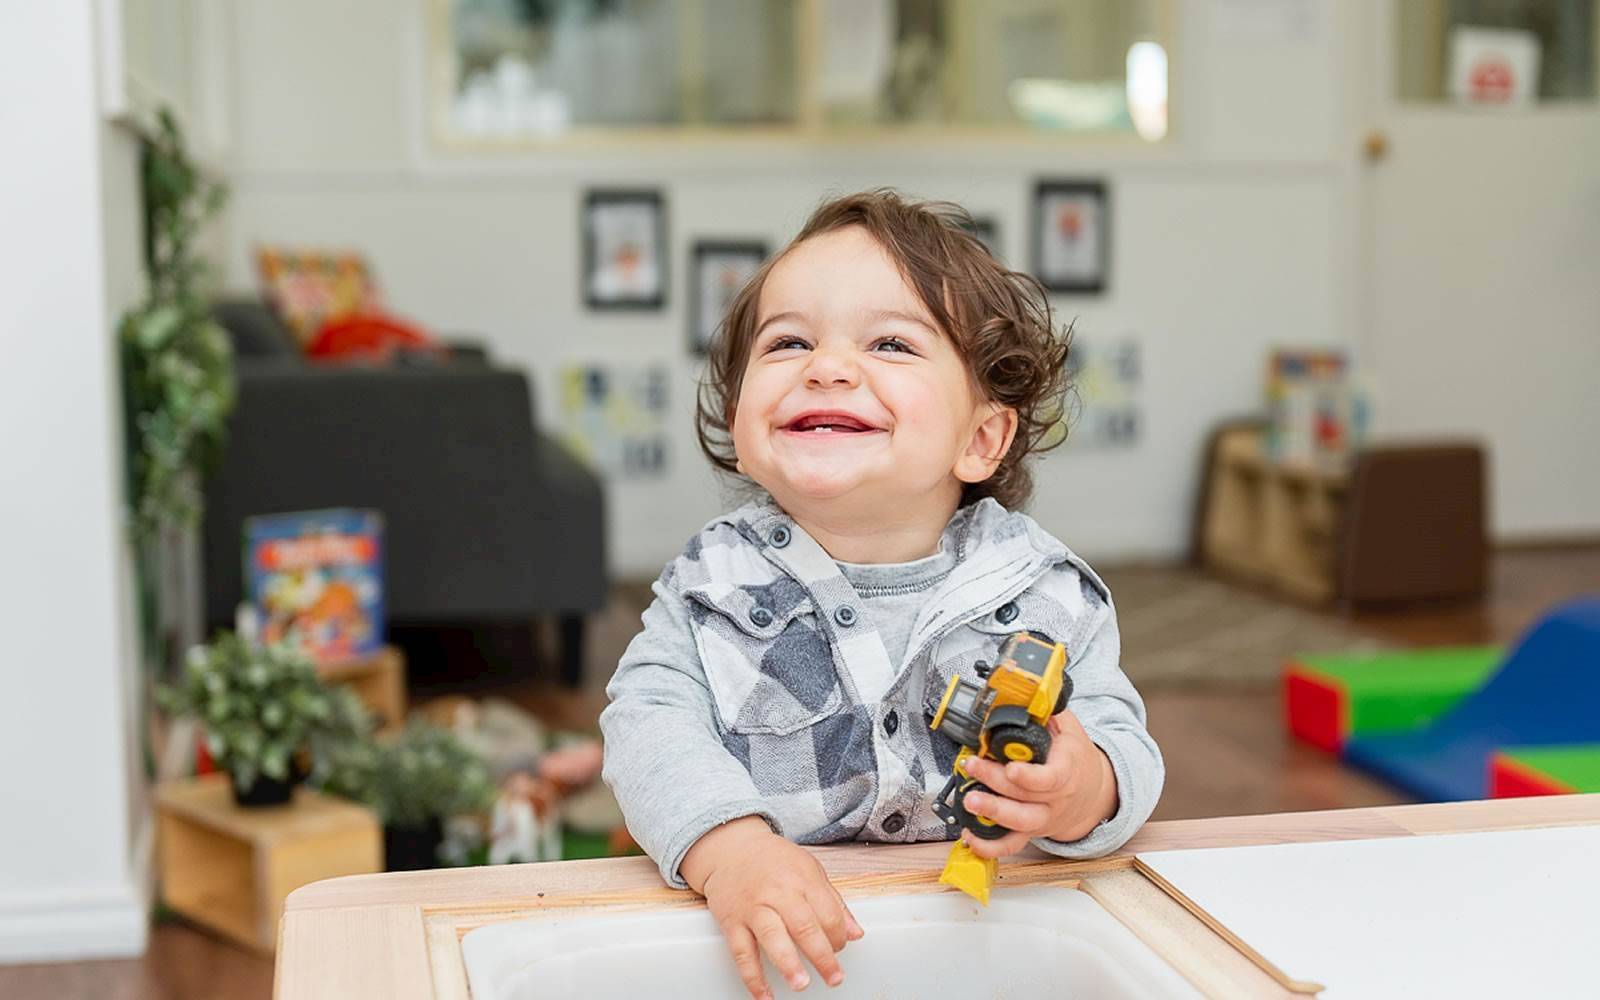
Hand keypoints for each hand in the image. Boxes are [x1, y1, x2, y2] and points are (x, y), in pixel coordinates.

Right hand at [681, 817, 863, 998]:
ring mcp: (753, 907)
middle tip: (834, 977)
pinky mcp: (732, 921)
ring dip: (788, 964)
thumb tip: (855, 933)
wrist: (731, 848)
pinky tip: (764, 995)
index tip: (840, 947)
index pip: (827, 911)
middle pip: (803, 926)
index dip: (838, 934)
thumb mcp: (809, 870)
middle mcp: (777, 892)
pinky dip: (752, 977)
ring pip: (772, 937)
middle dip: (821, 955)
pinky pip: (741, 953)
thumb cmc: (773, 860)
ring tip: (801, 983)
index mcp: (801, 878)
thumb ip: (833, 901)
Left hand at [957, 710, 1117, 858]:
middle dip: (994, 783)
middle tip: (971, 767)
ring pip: (1018, 824)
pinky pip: (1011, 845)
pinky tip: (969, 837)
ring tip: (968, 802)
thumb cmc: (1076, 758)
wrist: (1095, 793)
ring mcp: (1043, 819)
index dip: (1029, 776)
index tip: (1010, 767)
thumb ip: (1046, 713)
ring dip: (991, 814)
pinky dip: (989, 846)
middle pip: (1025, 797)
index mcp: (1066, 772)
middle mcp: (1055, 800)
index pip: (1050, 778)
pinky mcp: (1031, 832)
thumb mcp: (1069, 729)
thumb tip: (1022, 693)